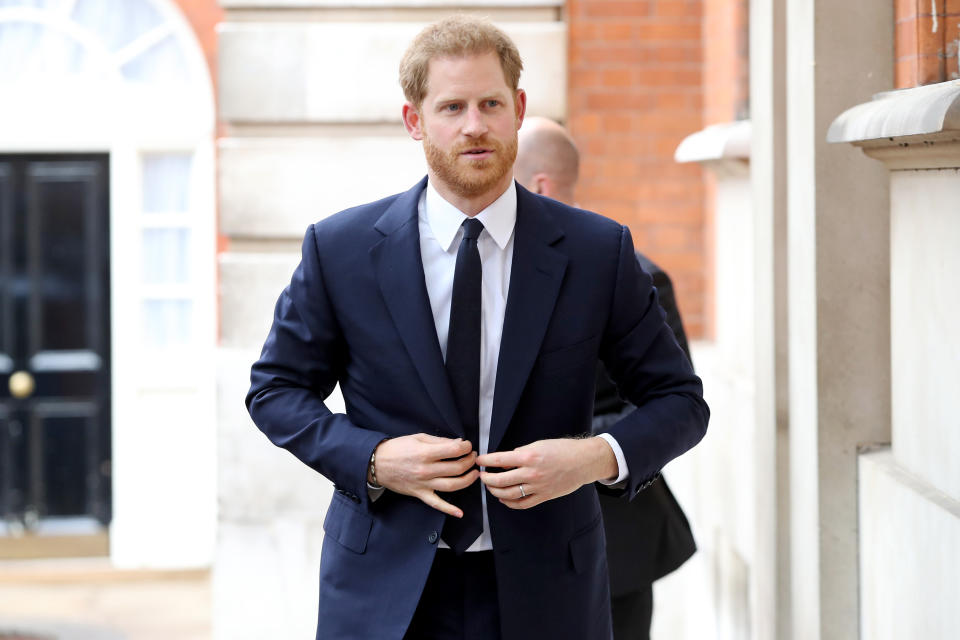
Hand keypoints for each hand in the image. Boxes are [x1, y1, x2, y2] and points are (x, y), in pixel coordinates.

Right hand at [372, 434, 478, 517]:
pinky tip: (459, 512)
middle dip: (469, 461)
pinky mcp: (419, 494)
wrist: (377, 463)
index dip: (465, 447)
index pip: (454, 450)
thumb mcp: (418, 438)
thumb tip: (458, 443)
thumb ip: (440, 441)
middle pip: (456, 468)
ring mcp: (423, 484)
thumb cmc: (397, 448)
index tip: (467, 446)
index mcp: (426, 453)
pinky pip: (436, 504)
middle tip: (472, 457)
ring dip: (467, 480)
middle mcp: (426, 470)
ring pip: (452, 485)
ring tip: (474, 474)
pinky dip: (449, 509)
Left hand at [477, 437, 617, 508]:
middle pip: (500, 480)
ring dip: (495, 491)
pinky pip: (522, 503)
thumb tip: (505, 461)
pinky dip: (510, 503)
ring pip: (508, 494)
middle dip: (486, 479)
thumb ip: (520, 453)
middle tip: (482, 476)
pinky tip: (503, 498)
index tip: (479, 460)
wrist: (583, 462)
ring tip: (490, 487)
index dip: (485, 461)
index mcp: (529, 457)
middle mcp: (531, 473)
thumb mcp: (539, 444)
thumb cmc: (562, 449)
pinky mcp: (543, 496)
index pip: (499, 460)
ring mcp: (537, 487)